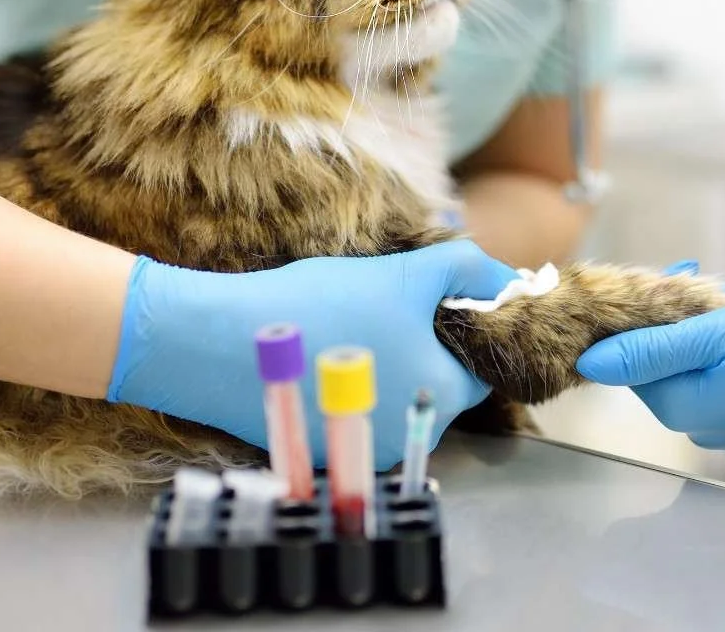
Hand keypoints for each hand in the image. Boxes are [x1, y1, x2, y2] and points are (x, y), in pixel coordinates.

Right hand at [107, 240, 516, 468]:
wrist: (215, 341)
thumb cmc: (320, 305)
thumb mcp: (405, 273)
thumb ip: (466, 271)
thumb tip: (509, 280)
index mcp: (439, 397)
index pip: (481, 369)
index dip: (464, 332)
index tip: (434, 305)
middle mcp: (409, 436)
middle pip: (439, 386)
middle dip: (423, 349)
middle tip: (384, 309)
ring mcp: (363, 450)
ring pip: (396, 399)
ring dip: (385, 366)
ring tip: (348, 328)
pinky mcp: (323, 453)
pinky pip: (355, 415)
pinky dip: (347, 388)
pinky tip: (320, 354)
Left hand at [576, 287, 724, 459]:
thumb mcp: (724, 335)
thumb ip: (653, 348)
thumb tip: (592, 360)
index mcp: (682, 406)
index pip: (627, 361)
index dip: (640, 316)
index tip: (663, 283)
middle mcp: (701, 425)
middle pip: (666, 358)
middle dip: (687, 317)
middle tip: (718, 292)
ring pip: (703, 359)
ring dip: (717, 326)